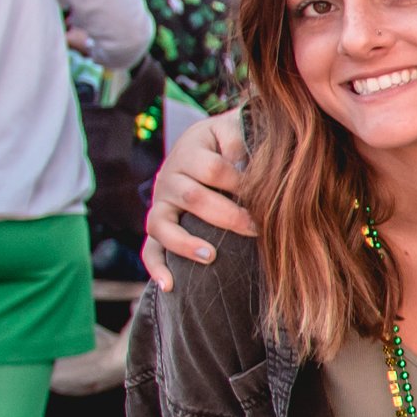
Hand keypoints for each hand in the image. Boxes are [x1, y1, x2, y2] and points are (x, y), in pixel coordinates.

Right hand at [142, 107, 253, 288]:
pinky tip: (169, 286)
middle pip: (192, 198)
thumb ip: (240, 139)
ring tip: (211, 256)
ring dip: (185, 243)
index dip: (240, 182)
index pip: (213, 169)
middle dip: (228, 216)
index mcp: (189, 151)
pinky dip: (156, 268)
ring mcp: (160, 204)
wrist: (205, 146)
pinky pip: (149, 249)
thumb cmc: (229, 142)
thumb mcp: (234, 130)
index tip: (267, 197)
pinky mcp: (157, 226)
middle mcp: (169, 177)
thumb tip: (246, 164)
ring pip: (162, 225)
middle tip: (256, 229)